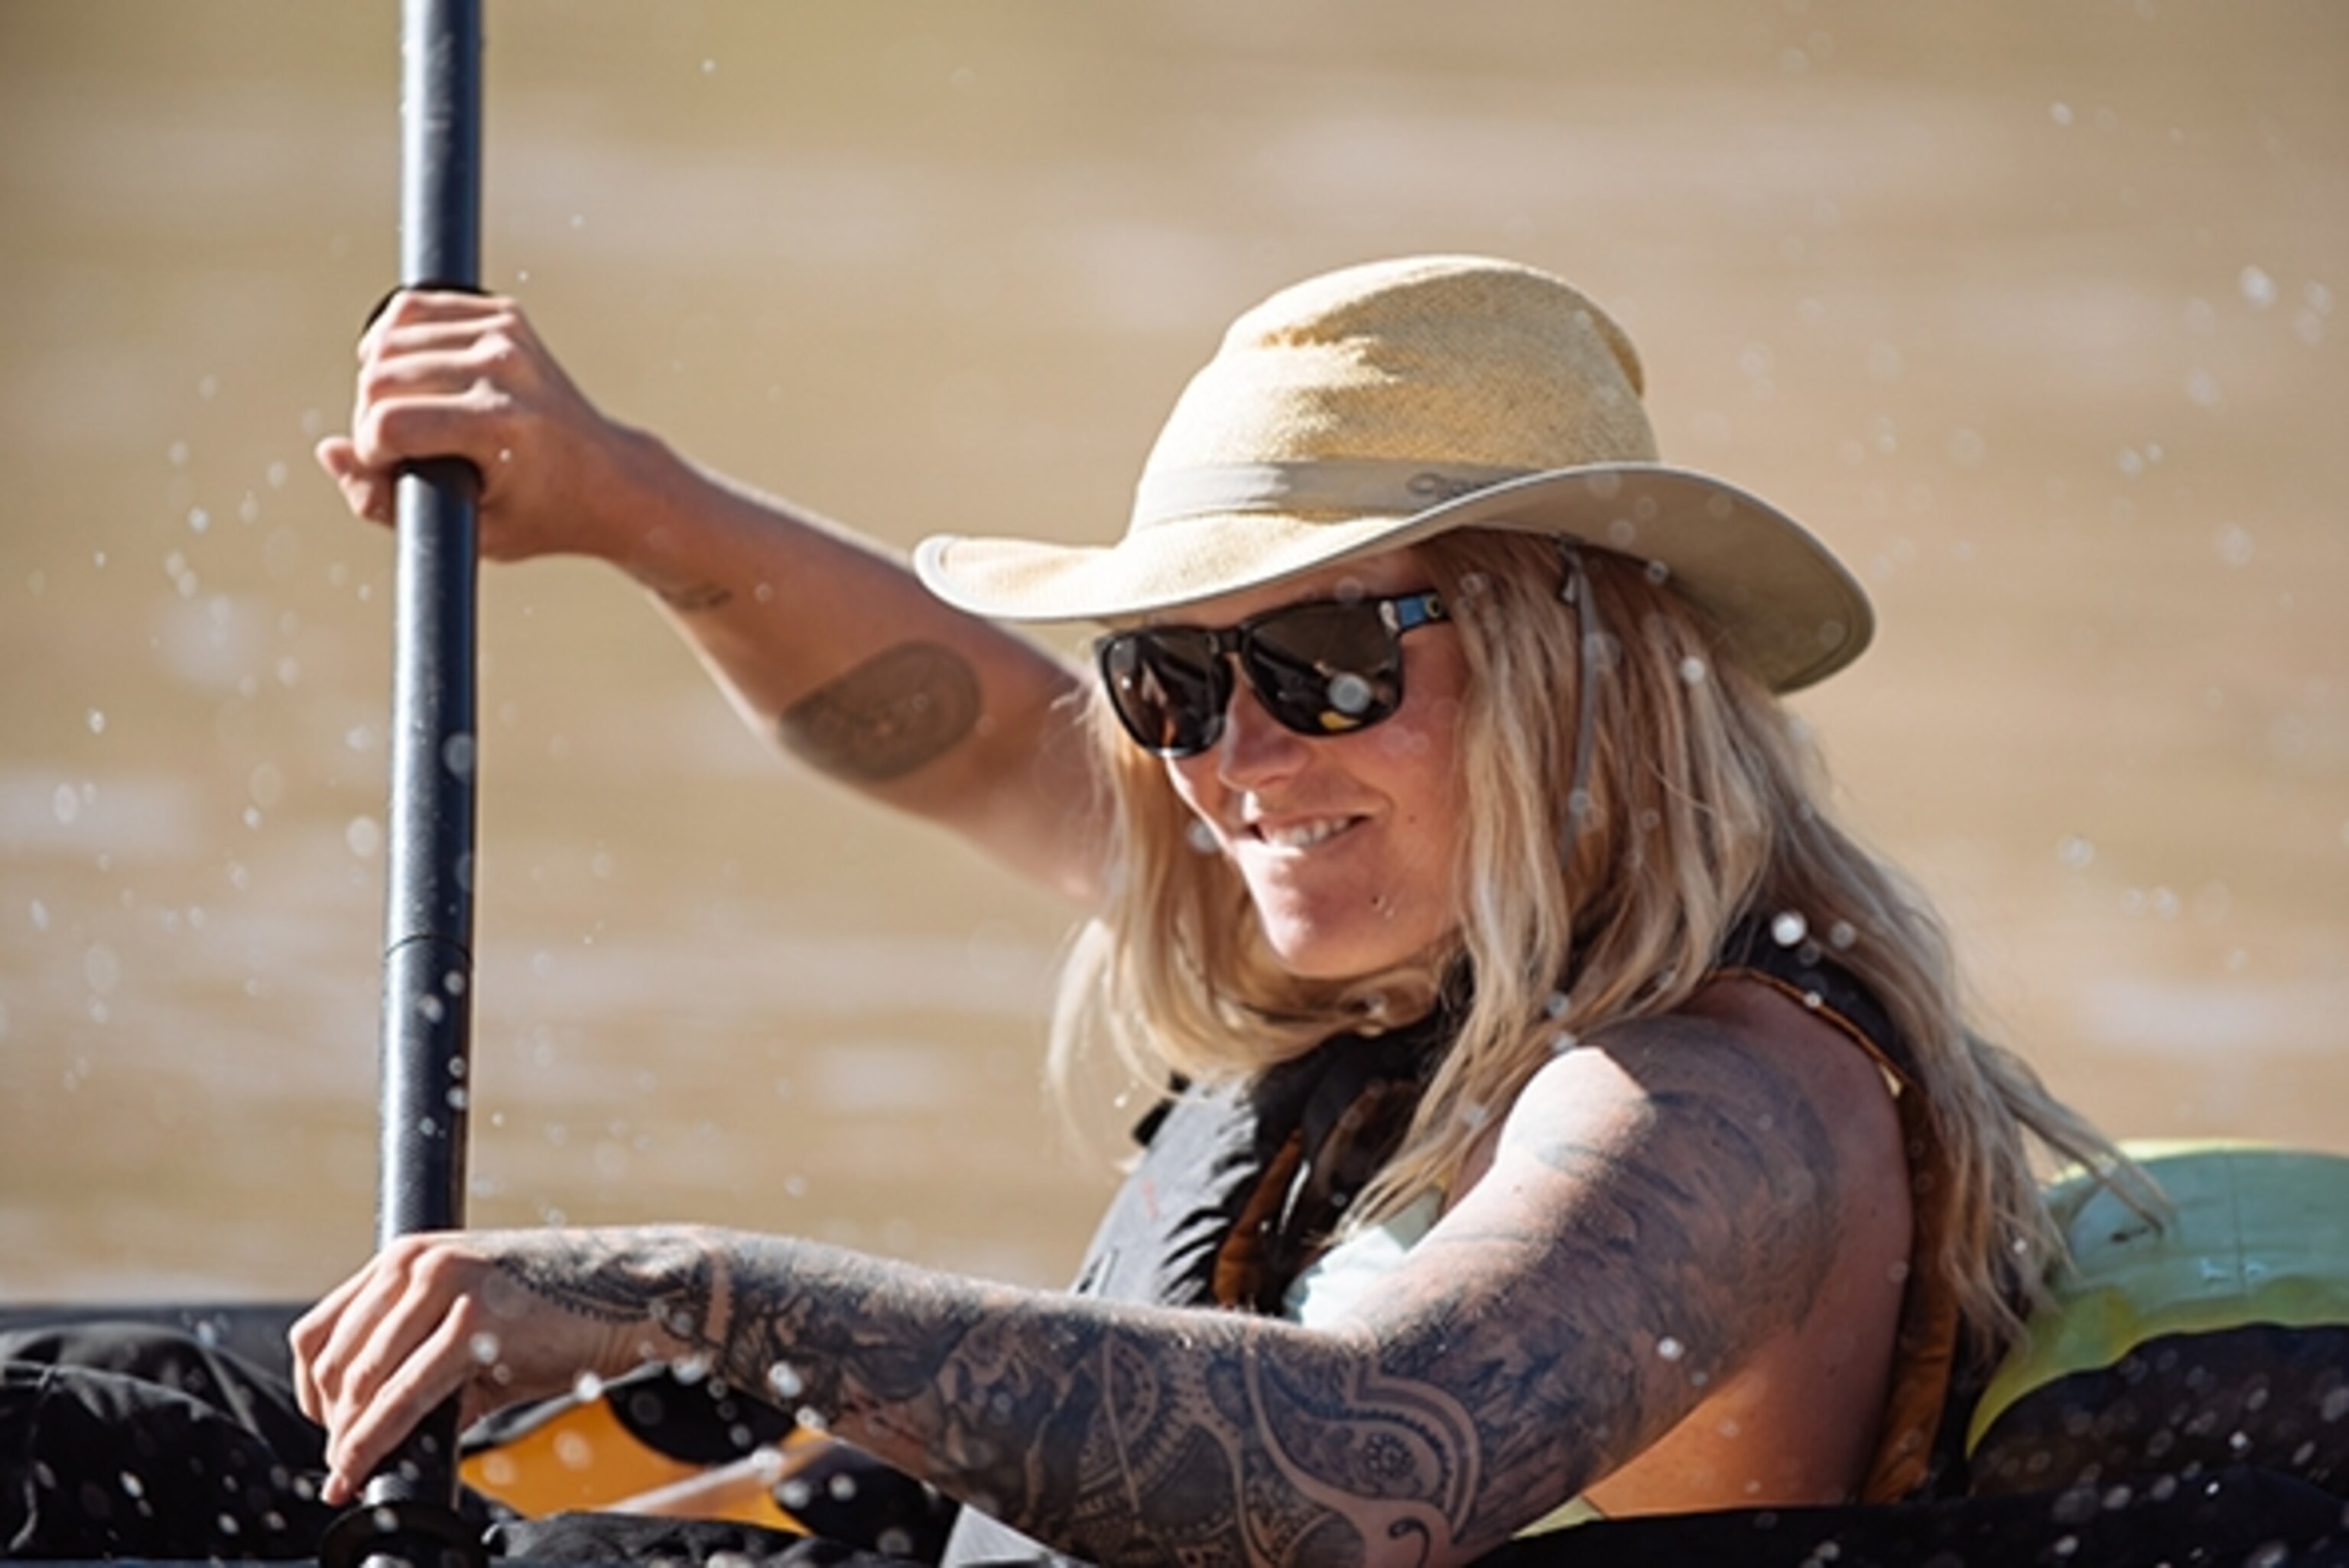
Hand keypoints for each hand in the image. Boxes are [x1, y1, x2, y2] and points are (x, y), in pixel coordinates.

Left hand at [288, 1226, 712, 1504]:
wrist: (631, 1290)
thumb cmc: (559, 1308)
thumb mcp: (475, 1322)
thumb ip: (426, 1361)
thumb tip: (390, 1429)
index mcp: (409, 1257)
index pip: (320, 1330)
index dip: (311, 1391)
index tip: (328, 1428)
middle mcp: (418, 1263)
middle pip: (334, 1360)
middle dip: (331, 1423)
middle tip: (347, 1461)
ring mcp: (445, 1287)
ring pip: (361, 1382)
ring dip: (348, 1439)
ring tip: (352, 1471)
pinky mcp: (474, 1323)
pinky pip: (402, 1396)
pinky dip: (373, 1441)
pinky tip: (363, 1469)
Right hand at [315, 291, 648, 563]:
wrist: (610, 478)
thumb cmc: (539, 515)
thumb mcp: (466, 532)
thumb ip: (384, 503)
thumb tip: (330, 449)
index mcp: (499, 427)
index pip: (386, 424)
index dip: (373, 454)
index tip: (396, 471)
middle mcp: (503, 371)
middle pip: (378, 377)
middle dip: (370, 416)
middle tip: (400, 447)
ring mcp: (506, 336)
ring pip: (387, 338)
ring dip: (378, 379)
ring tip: (407, 413)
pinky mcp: (505, 316)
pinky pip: (413, 309)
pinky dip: (394, 339)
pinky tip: (406, 371)